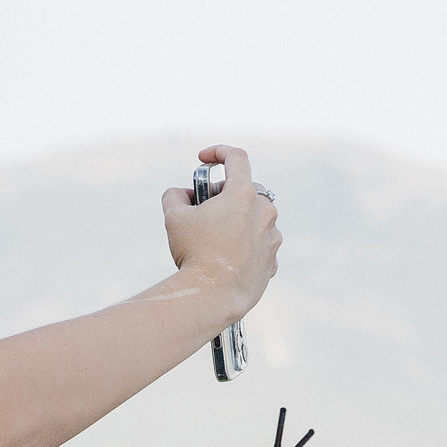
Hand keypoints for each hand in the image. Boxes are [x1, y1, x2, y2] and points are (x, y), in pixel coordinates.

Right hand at [160, 145, 280, 317]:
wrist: (213, 295)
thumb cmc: (194, 252)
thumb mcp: (173, 217)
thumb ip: (175, 196)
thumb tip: (181, 194)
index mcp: (243, 194)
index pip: (236, 158)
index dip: (218, 152)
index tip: (203, 159)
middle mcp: (264, 211)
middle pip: (246, 189)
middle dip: (224, 194)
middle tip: (202, 208)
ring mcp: (272, 236)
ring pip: (254, 217)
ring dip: (235, 220)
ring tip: (212, 239)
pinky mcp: (273, 259)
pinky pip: (258, 243)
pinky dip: (243, 244)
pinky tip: (224, 258)